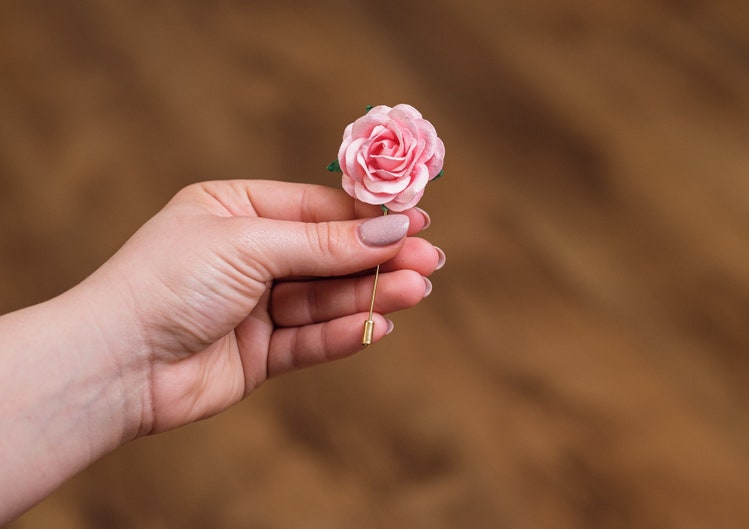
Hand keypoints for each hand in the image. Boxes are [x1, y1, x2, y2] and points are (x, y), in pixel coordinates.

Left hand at [81, 180, 441, 435]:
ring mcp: (254, 307)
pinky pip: (310, 340)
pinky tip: (380, 325)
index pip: (316, 208)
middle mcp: (247, 256)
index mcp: (236, 211)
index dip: (367, 216)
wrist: (115, 365)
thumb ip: (323, 243)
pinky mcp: (258, 354)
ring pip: (324, 298)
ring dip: (370, 294)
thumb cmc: (167, 283)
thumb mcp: (250, 245)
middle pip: (328, 255)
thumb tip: (391, 231)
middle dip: (377, 258)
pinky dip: (344, 333)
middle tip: (430, 260)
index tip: (416, 220)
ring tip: (416, 290)